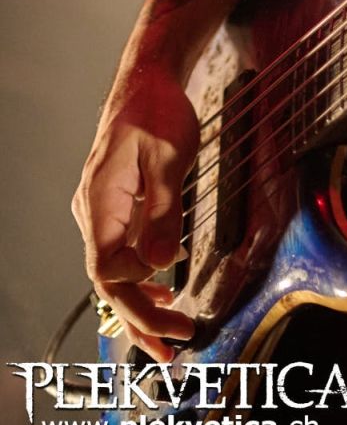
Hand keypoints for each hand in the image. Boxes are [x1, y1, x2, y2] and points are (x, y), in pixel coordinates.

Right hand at [72, 61, 199, 360]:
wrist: (147, 79)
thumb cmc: (156, 110)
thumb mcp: (169, 156)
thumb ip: (165, 209)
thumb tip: (164, 263)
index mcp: (99, 202)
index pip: (106, 269)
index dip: (135, 295)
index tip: (172, 304)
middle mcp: (93, 212)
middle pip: (108, 279)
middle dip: (139, 316)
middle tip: (174, 345)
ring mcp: (102, 210)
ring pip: (114, 270)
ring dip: (141, 303)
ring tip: (170, 331)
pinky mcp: (115, 206)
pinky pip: (122, 251)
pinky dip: (141, 276)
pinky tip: (164, 287)